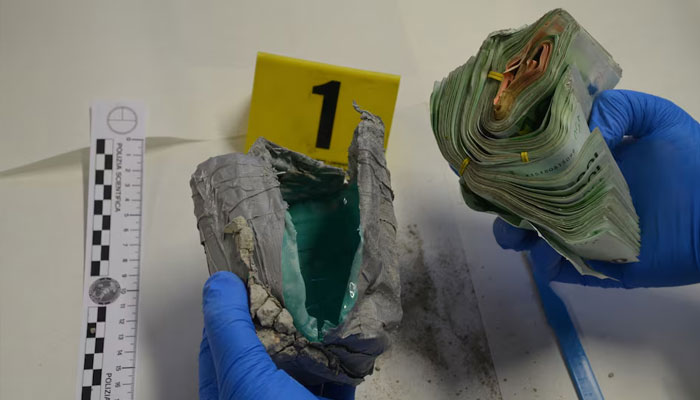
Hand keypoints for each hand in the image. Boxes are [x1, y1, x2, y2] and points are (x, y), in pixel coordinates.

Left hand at [199, 271, 355, 399]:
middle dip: (278, 315)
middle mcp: (262, 396)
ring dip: (315, 332)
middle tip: (291, 277)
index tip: (248, 274)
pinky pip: (339, 372)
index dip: (231, 307)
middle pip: (266, 347)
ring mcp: (297, 399)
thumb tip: (220, 283)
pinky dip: (346, 352)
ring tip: (323, 296)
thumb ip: (230, 331)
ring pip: (304, 359)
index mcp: (230, 393)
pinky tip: (351, 329)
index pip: (221, 343)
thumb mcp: (244, 376)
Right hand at [493, 90, 699, 287]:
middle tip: (501, 201)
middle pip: (526, 201)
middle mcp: (578, 198)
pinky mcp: (598, 265)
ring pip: (535, 236)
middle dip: (505, 202)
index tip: (492, 159)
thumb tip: (577, 130)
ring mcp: (585, 232)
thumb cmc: (692, 163)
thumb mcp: (659, 119)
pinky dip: (548, 264)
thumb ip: (619, 108)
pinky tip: (549, 255)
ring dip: (518, 235)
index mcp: (585, 164)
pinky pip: (561, 269)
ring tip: (520, 232)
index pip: (537, 163)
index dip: (512, 162)